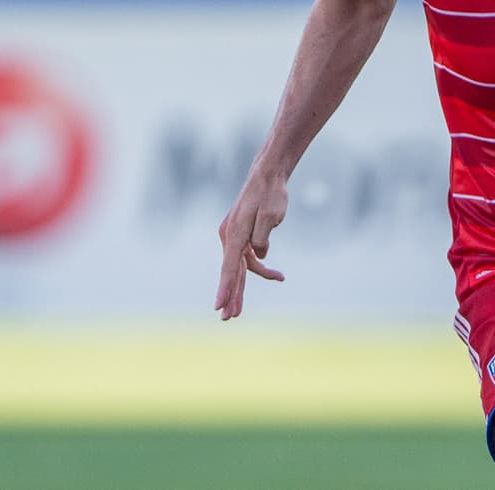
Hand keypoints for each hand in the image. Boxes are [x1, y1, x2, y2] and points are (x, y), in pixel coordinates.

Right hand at [214, 171, 287, 320]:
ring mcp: (234, 236)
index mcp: (235, 233)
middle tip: (228, 318)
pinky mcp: (242, 235)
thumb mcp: (271, 216)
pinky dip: (258, 267)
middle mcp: (230, 236)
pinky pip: (247, 258)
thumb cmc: (270, 194)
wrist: (267, 175)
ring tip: (239, 312)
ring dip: (242, 287)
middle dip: (230, 296)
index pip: (230, 267)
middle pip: (231, 271)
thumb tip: (259, 256)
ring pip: (238, 267)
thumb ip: (262, 238)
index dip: (226, 288)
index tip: (218, 306)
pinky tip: (276, 276)